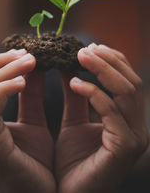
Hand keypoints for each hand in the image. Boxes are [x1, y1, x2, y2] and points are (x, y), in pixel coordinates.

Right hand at [0, 49, 55, 192]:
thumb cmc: (36, 161)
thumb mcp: (33, 121)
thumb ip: (30, 95)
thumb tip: (31, 66)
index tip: (23, 52)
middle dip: (1, 62)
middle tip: (28, 53)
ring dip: (6, 70)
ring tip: (31, 61)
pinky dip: (5, 89)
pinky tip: (24, 81)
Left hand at [56, 44, 148, 192]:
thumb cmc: (71, 159)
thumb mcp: (73, 119)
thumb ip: (77, 94)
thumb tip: (71, 66)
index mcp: (127, 118)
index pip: (126, 79)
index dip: (111, 60)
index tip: (90, 46)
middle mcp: (136, 125)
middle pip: (129, 81)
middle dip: (107, 60)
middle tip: (83, 47)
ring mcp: (134, 136)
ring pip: (125, 91)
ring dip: (102, 69)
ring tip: (79, 56)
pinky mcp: (124, 147)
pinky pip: (111, 111)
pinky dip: (94, 92)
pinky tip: (74, 82)